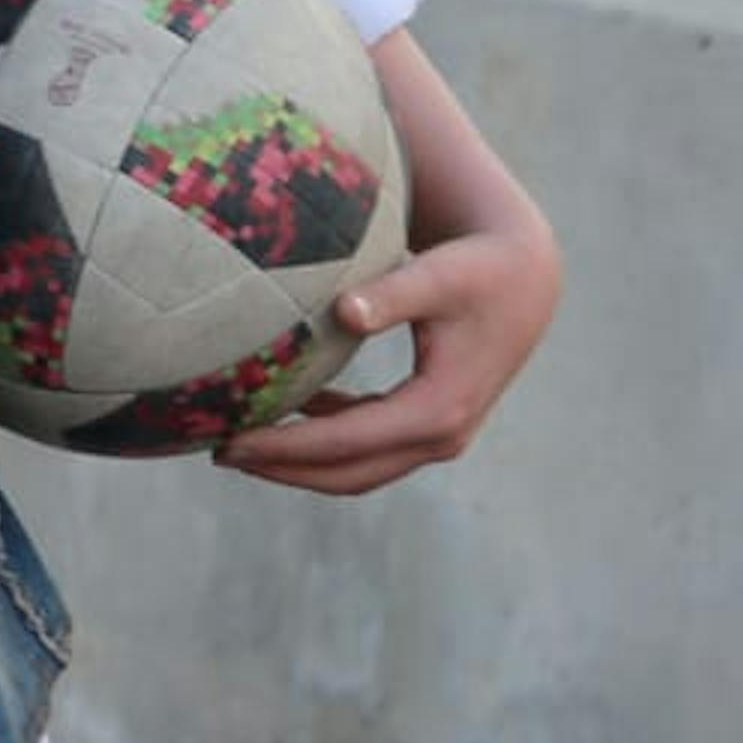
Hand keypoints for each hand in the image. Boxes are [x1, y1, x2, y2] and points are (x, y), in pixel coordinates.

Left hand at [216, 217, 560, 495]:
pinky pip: (368, 445)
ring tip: (235, 441)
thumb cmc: (476, 269)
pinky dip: (325, 440)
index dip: (286, 447)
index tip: (229, 441)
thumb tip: (344, 313)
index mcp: (439, 409)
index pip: (346, 442)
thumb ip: (392, 295)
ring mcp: (440, 435)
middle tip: (216, 450)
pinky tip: (285, 411)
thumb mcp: (435, 276)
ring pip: (358, 469)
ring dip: (300, 463)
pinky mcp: (432, 422)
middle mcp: (443, 435)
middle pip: (349, 473)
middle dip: (282, 468)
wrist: (525, 277)